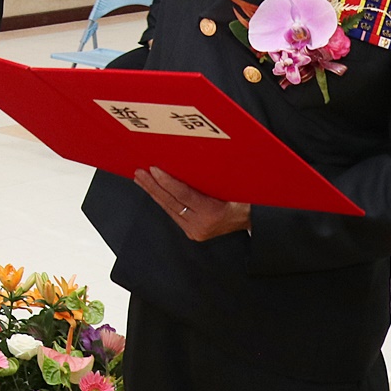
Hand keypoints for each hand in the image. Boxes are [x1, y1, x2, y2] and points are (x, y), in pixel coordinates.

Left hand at [134, 166, 249, 241]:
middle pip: (171, 203)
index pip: (184, 195)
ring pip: (169, 209)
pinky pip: (173, 213)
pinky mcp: (191, 232)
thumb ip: (210, 176)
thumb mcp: (229, 184)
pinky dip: (162, 200)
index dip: (167, 181)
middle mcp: (202, 225)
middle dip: (153, 186)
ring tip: (140, 179)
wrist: (250, 218)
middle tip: (139, 172)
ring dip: (153, 192)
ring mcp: (195, 231)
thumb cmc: (242, 198)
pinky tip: (152, 190)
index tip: (154, 169)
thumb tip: (190, 158)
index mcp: (213, 212)